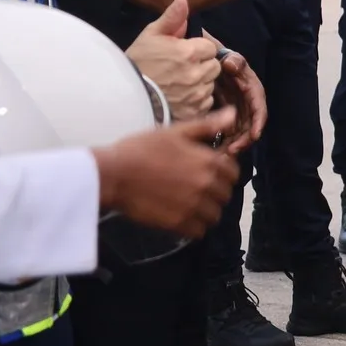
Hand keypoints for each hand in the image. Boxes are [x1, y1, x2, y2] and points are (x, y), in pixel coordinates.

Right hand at [94, 108, 240, 239]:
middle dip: (215, 192)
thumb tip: (232, 113)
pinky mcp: (178, 224)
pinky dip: (193, 227)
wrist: (112, 173)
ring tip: (189, 204)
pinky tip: (181, 217)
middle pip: (225, 195)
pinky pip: (199, 231)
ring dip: (206, 212)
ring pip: (214, 215)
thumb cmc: (141, 149)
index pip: (233, 173)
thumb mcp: (175, 132)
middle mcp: (206, 185)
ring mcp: (193, 206)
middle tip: (196, 189)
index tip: (209, 173)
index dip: (223, 173)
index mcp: (209, 162)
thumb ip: (207, 126)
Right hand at [124, 0, 220, 117]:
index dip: (198, 49)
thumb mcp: (151, 35)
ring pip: (210, 84)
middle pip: (213, 66)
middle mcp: (197, 73)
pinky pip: (206, 102)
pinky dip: (197, 99)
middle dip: (202, 65)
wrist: (123, 95)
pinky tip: (180, 96)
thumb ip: (172, 17)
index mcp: (189, 52)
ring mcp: (196, 94)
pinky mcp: (194, 111)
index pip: (210, 47)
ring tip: (179, 83)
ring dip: (200, 82)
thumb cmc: (137, 63)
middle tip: (181, 68)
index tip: (184, 53)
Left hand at [202, 36, 266, 153]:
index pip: (259, 108)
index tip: (255, 135)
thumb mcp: (229, 57)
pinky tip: (215, 153)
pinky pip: (228, 133)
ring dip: (233, 145)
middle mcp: (247, 104)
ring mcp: (237, 112)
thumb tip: (232, 64)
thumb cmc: (221, 58)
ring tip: (222, 156)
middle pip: (250, 126)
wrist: (208, 61)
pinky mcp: (226, 117)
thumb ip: (233, 60)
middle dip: (243, 141)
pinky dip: (224, 143)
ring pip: (239, 133)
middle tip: (231, 152)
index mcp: (252, 90)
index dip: (258, 123)